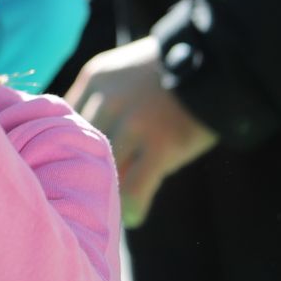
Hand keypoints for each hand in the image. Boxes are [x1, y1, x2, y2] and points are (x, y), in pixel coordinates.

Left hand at [66, 36, 217, 227]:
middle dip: (82, 170)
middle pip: (80, 145)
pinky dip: (132, 206)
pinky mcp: (162, 145)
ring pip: (105, 168)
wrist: (220, 63)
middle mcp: (108, 99)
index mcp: (95, 79)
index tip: (63, 163)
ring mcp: (134, 123)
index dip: (62, 144)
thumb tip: (76, 130)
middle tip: (83, 193)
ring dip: (106, 191)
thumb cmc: (170, 73)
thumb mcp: (122, 70)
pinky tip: (132, 217)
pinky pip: (136, 187)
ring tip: (108, 208)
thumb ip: (99, 95)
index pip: (60, 119)